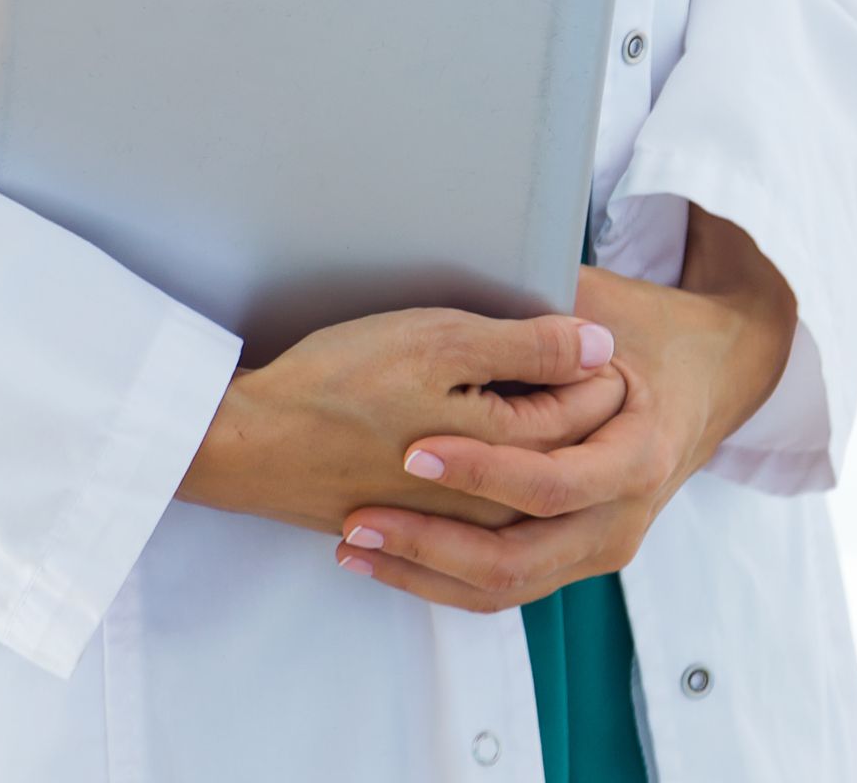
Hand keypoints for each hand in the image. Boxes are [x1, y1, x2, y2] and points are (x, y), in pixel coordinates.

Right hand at [177, 302, 627, 536]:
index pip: (587, 407)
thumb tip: (600, 345)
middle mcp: (496, 499)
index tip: (596, 330)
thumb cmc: (343, 383)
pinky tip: (485, 445)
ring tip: (531, 390)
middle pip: (567, 450)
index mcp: (509, 449)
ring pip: (530, 484)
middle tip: (578, 357)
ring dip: (544, 442)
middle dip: (582, 405)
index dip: (598, 364)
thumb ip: (527, 348)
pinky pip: (489, 511)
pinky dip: (502, 478)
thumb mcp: (441, 342)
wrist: (256, 446)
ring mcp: (460, 521)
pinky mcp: (426, 526)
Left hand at [331, 209, 798, 607]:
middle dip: (429, 541)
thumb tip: (495, 279)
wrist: (711, 374)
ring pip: (502, 587)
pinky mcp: (571, 555)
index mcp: (635, 456)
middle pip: (516, 559)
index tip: (413, 449)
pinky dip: (440, 579)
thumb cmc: (650, 331)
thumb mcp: (608, 306)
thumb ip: (552, 308)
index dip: (477, 470)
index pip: (546, 483)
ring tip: (352, 541)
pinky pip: (503, 588)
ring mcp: (596, 546)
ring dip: (423, 570)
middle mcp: (620, 517)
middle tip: (360, 514)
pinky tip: (383, 556)